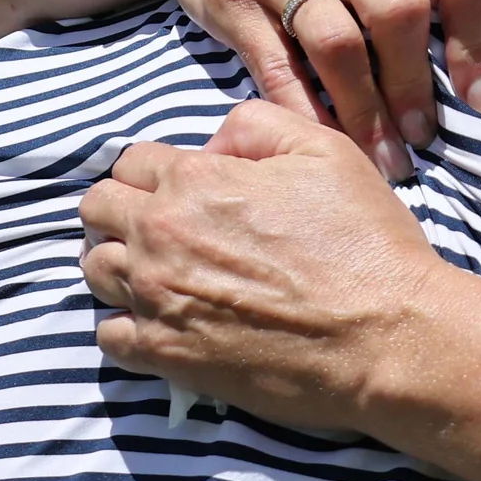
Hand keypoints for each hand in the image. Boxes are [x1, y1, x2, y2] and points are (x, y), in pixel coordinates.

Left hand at [77, 100, 467, 431]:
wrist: (387, 335)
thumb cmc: (365, 241)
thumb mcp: (326, 150)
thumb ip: (257, 125)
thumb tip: (212, 144)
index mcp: (196, 179)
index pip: (131, 160)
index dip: (157, 170)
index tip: (181, 189)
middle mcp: (162, 234)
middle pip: (96, 209)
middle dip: (122, 209)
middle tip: (163, 226)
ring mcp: (157, 298)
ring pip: (94, 268)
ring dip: (119, 262)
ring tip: (161, 272)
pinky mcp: (165, 355)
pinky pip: (108, 335)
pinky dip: (125, 325)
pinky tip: (163, 321)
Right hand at [115, 0, 480, 177]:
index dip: (480, 41)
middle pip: (400, 10)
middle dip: (417, 84)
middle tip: (425, 135)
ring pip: (339, 44)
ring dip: (367, 111)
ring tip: (387, 157)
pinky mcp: (237, 3)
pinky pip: (276, 67)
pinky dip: (305, 111)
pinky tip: (326, 143)